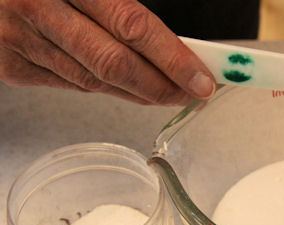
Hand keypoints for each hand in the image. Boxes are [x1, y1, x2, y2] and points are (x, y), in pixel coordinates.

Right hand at [0, 0, 214, 104]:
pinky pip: (70, 85)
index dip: (174, 58)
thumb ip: (121, 4)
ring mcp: (21, 42)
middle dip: (162, 87)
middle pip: (116, 64)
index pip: (134, 26)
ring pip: (94, 82)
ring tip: (167, 93)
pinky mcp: (12, 67)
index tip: (202, 79)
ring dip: (138, 94)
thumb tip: (169, 41)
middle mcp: (39, 10)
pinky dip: (103, 88)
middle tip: (193, 95)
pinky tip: (125, 87)